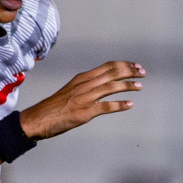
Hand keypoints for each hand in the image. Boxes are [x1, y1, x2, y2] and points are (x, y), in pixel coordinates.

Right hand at [19, 61, 143, 139]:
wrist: (39, 118)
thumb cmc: (56, 106)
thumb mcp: (72, 89)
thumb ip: (87, 86)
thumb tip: (103, 83)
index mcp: (82, 78)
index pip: (107, 66)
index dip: (123, 65)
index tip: (136, 65)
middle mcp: (84, 85)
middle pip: (111, 73)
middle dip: (129, 71)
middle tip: (143, 72)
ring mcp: (85, 98)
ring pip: (110, 87)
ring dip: (127, 85)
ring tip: (139, 86)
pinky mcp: (85, 112)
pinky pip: (106, 107)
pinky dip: (119, 105)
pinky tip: (130, 104)